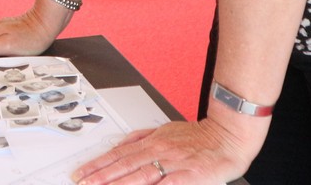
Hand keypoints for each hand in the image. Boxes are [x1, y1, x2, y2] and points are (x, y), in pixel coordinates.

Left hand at [71, 118, 256, 184]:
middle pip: (125, 165)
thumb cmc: (198, 137)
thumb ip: (142, 138)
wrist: (228, 136)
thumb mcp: (165, 130)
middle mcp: (160, 151)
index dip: (99, 164)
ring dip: (119, 183)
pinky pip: (170, 184)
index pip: (119, 154)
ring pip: (142, 175)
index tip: (82, 173)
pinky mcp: (192, 175)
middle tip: (83, 183)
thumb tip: (120, 143)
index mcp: (152, 141)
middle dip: (101, 176)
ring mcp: (175, 163)